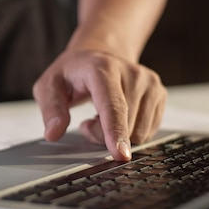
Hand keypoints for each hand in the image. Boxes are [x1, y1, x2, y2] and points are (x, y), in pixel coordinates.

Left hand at [32, 48, 166, 160]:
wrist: (100, 53)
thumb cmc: (74, 72)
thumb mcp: (49, 85)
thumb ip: (51, 109)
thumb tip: (53, 133)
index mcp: (103, 68)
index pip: (113, 106)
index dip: (116, 132)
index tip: (120, 154)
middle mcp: (132, 73)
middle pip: (125, 125)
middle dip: (103, 135)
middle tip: (88, 121)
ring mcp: (149, 83)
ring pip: (139, 132)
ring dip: (118, 135)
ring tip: (102, 115)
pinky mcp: (159, 93)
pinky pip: (148, 131)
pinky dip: (130, 131)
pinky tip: (118, 115)